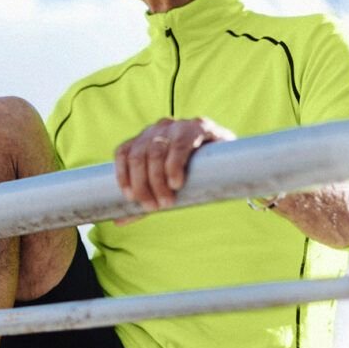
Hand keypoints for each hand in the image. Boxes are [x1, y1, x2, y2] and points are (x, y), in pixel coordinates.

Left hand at [114, 117, 234, 220]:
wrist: (231, 159)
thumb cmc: (193, 174)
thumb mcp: (166, 185)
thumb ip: (145, 199)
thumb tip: (117, 221)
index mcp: (145, 138)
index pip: (123, 152)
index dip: (122, 174)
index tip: (129, 197)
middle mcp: (157, 128)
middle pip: (138, 155)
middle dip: (142, 184)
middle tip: (153, 207)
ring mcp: (176, 126)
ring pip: (155, 151)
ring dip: (157, 180)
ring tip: (167, 201)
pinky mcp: (198, 127)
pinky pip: (179, 145)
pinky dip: (173, 165)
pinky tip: (176, 182)